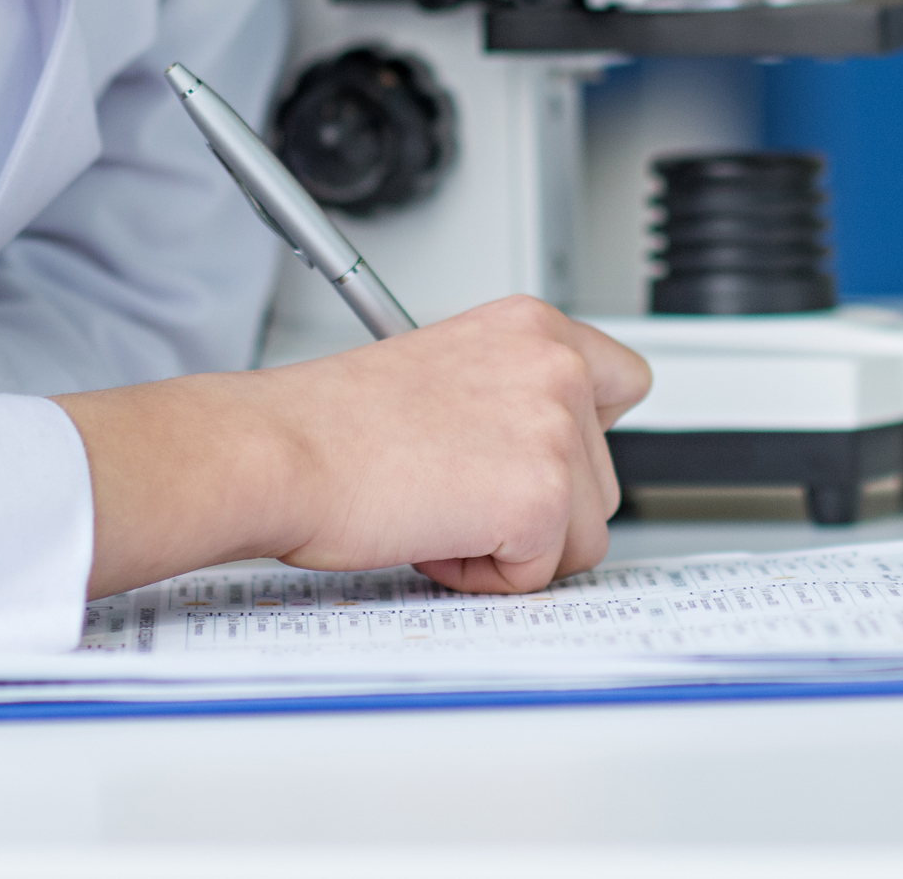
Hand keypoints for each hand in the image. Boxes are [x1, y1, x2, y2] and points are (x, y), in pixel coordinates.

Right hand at [58, 297, 650, 599]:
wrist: (278, 451)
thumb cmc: (329, 424)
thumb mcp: (444, 372)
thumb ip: (509, 395)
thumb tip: (536, 451)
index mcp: (532, 326)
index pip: (624, 384)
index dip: (580, 440)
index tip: (534, 460)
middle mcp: (557, 364)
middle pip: (604, 478)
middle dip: (537, 507)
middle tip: (454, 491)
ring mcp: (557, 428)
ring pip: (583, 535)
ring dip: (513, 545)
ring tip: (438, 511)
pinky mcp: (543, 496)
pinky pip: (540, 574)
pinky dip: (485, 577)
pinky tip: (433, 536)